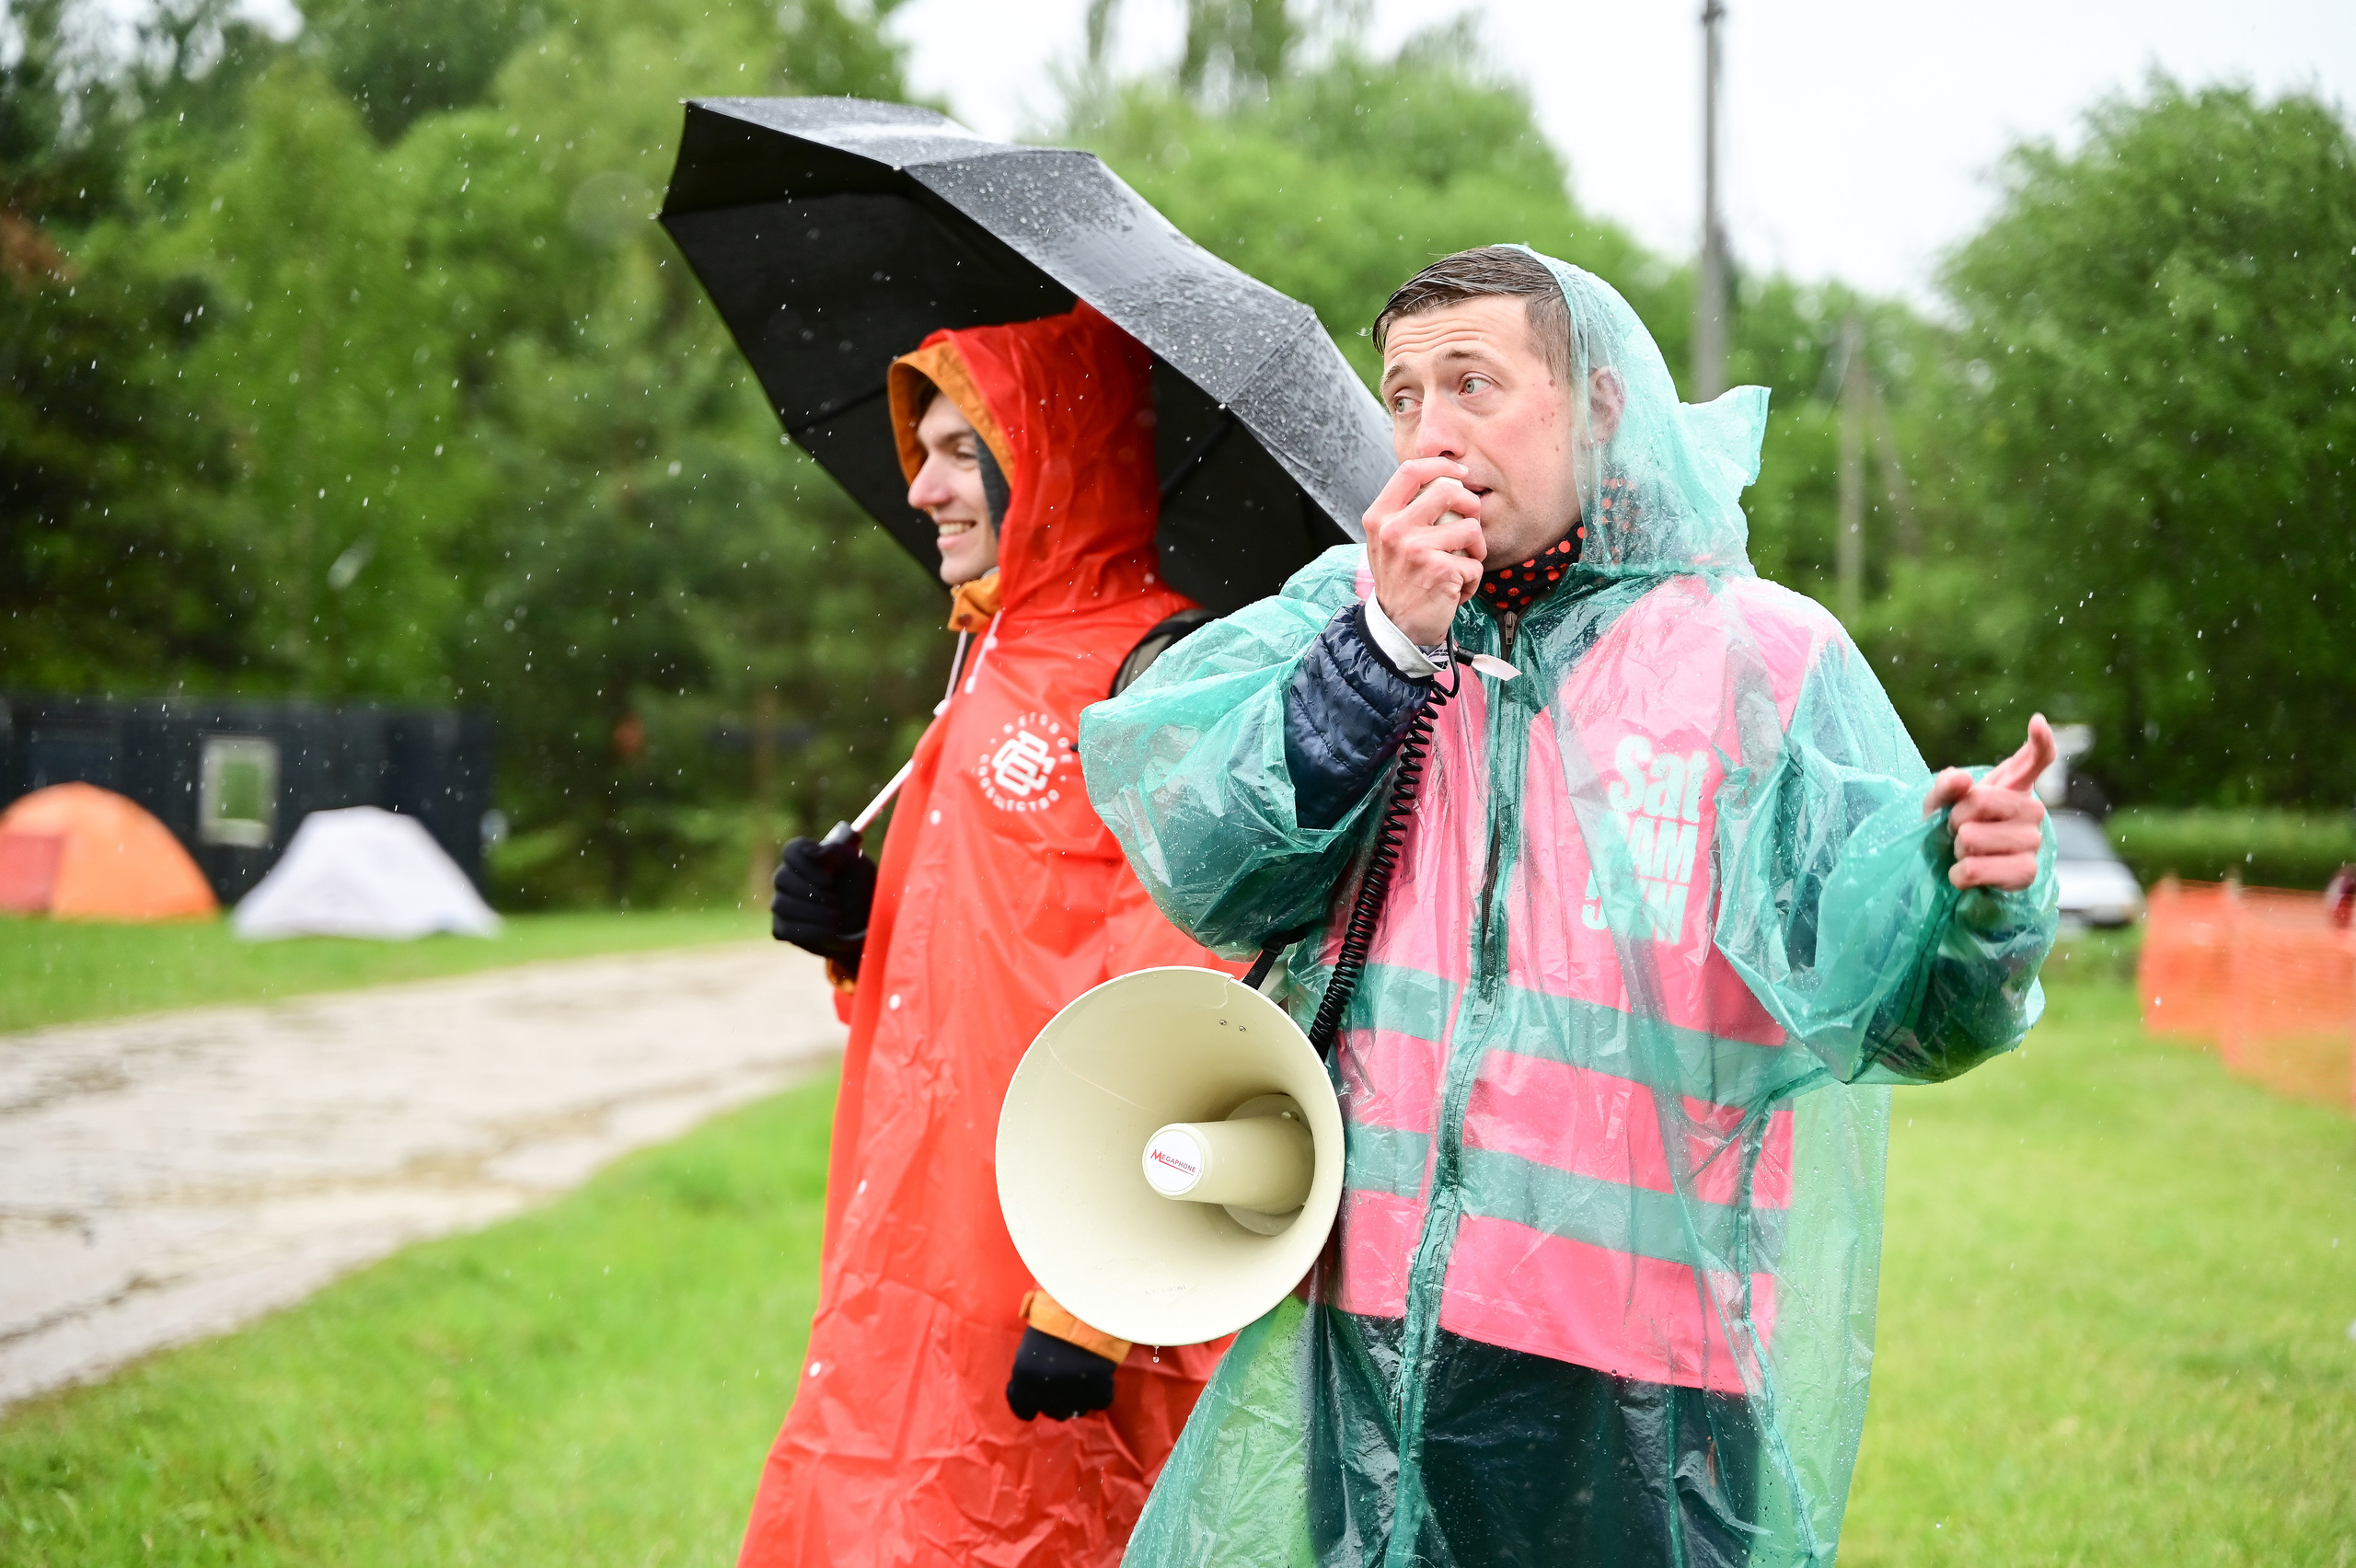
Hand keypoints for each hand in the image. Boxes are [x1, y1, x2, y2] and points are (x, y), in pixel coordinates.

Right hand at [771, 833, 876, 958]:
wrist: (864, 922)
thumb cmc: (859, 888)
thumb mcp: (858, 867)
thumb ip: (838, 853)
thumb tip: (811, 852)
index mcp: (804, 856)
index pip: (791, 851)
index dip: (807, 865)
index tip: (829, 879)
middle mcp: (787, 877)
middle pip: (781, 877)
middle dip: (811, 892)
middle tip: (835, 901)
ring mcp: (781, 902)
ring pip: (781, 904)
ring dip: (812, 913)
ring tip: (836, 917)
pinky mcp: (782, 928)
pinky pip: (784, 929)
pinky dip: (810, 931)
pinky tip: (831, 933)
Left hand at [1004, 1326, 1116, 1420]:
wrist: (1086, 1309)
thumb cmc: (1052, 1316)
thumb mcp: (1031, 1340)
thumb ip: (1029, 1365)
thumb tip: (1031, 1377)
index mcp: (1025, 1377)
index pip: (1021, 1407)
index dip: (1028, 1404)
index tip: (1034, 1400)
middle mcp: (1046, 1392)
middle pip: (1051, 1411)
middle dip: (1056, 1401)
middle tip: (1063, 1386)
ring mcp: (1073, 1394)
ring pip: (1076, 1410)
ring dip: (1078, 1399)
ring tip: (1083, 1382)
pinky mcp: (1099, 1392)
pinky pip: (1099, 1402)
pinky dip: (1100, 1393)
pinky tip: (1099, 1378)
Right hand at [1364, 457, 1484, 645]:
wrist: (1398, 627)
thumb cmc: (1399, 580)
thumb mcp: (1387, 541)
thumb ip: (1406, 511)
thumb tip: (1446, 480)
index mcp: (1379, 517)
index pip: (1410, 471)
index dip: (1441, 465)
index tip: (1459, 473)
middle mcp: (1394, 529)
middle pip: (1449, 490)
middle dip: (1470, 506)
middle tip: (1469, 525)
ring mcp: (1416, 549)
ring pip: (1470, 529)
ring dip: (1475, 551)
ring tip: (1461, 567)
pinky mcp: (1440, 570)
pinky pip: (1475, 564)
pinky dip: (1472, 580)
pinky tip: (1455, 590)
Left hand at [1922, 714, 2056, 892]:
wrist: (1955, 872)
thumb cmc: (1951, 831)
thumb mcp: (1939, 804)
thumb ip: (1946, 787)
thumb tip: (1963, 779)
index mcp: (2014, 786)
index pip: (2036, 758)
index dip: (2039, 741)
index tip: (2037, 722)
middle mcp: (2032, 810)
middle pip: (1977, 801)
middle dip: (1954, 819)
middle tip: (1959, 831)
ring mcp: (2033, 841)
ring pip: (1972, 838)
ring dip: (1956, 849)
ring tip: (1966, 853)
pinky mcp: (2027, 873)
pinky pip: (1975, 869)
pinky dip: (1958, 875)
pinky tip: (1966, 874)